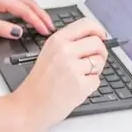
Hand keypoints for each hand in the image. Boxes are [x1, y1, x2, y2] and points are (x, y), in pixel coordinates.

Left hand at [0, 0, 54, 37]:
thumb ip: (1, 28)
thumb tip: (19, 31)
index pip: (24, 9)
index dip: (37, 21)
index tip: (45, 30)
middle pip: (28, 3)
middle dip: (41, 15)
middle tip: (50, 28)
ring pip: (23, 2)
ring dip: (35, 12)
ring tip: (44, 24)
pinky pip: (17, 4)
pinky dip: (27, 10)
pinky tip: (29, 18)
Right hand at [11, 17, 110, 131]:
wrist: (28, 107)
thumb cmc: (39, 83)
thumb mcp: (49, 53)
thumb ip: (69, 44)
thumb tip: (95, 39)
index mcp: (57, 40)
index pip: (86, 24)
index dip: (99, 30)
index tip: (102, 37)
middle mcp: (65, 51)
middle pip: (98, 42)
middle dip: (101, 52)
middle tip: (94, 61)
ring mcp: (73, 68)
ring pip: (99, 61)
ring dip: (95, 70)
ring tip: (80, 77)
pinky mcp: (80, 85)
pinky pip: (96, 80)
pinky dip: (90, 85)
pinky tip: (77, 88)